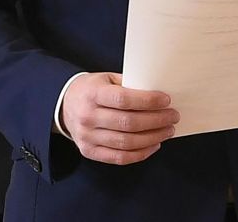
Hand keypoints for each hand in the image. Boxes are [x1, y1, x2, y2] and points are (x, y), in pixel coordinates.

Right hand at [59, 73, 177, 164]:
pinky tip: (154, 145)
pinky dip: (140, 154)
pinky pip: (119, 158)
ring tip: (167, 131)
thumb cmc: (92, 89)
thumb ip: (129, 85)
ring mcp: (87, 137)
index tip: (166, 100)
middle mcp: (88, 116)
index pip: (124, 99)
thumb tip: (158, 94)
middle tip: (173, 116)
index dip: (148, 101)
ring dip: (152, 138)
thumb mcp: (107, 78)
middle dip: (156, 121)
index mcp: (93, 94)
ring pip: (126, 143)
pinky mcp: (89, 152)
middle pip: (128, 123)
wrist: (65, 105)